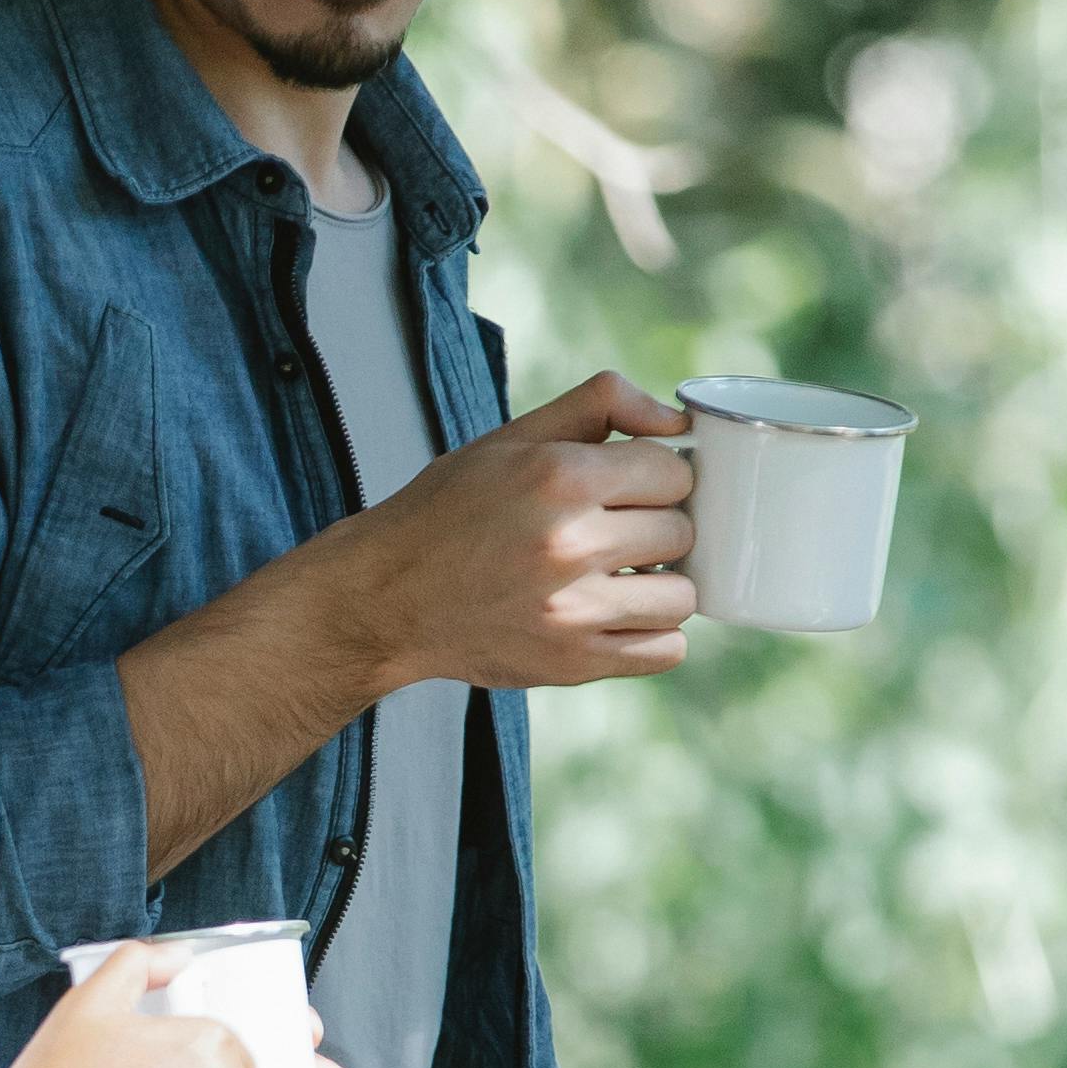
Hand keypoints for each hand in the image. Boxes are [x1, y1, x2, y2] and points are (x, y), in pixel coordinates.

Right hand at [323, 370, 692, 696]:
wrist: (384, 598)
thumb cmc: (449, 511)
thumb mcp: (511, 439)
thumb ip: (598, 404)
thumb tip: (675, 419)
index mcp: (558, 476)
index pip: (672, 471)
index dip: (657, 476)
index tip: (630, 487)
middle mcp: (569, 544)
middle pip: (681, 531)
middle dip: (657, 527)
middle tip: (616, 532)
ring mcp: (572, 612)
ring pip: (682, 596)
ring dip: (659, 584)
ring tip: (619, 577)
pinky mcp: (571, 663)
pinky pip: (665, 651)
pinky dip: (652, 635)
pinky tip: (616, 615)